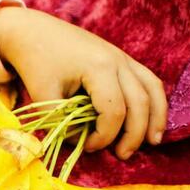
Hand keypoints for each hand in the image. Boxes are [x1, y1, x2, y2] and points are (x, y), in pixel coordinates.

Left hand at [0, 6, 167, 158]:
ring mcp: (123, 58)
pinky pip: (148, 81)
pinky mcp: (122, 59)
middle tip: (122, 156)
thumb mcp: (42, 95)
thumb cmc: (36, 62)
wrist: (34, 32)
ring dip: (155, 118)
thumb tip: (81, 143)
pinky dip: (155, 102)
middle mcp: (118, 60)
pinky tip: (152, 121)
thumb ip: (61, 122)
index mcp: (99, 67)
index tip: (86, 146)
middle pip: (140, 103)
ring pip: (152, 89)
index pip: (114, 111)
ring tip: (152, 143)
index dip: (103, 136)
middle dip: (134, 134)